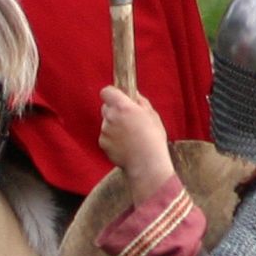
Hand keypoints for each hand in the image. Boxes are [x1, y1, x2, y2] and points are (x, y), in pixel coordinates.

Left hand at [97, 85, 175, 200]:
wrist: (146, 164)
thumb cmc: (153, 139)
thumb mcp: (152, 115)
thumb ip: (140, 101)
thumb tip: (133, 94)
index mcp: (123, 107)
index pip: (106, 91)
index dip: (112, 93)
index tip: (118, 97)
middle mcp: (110, 117)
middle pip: (106, 107)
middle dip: (114, 111)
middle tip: (129, 119)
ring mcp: (104, 131)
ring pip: (106, 123)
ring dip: (115, 126)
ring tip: (131, 137)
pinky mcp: (102, 143)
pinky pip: (106, 136)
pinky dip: (113, 139)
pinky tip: (125, 145)